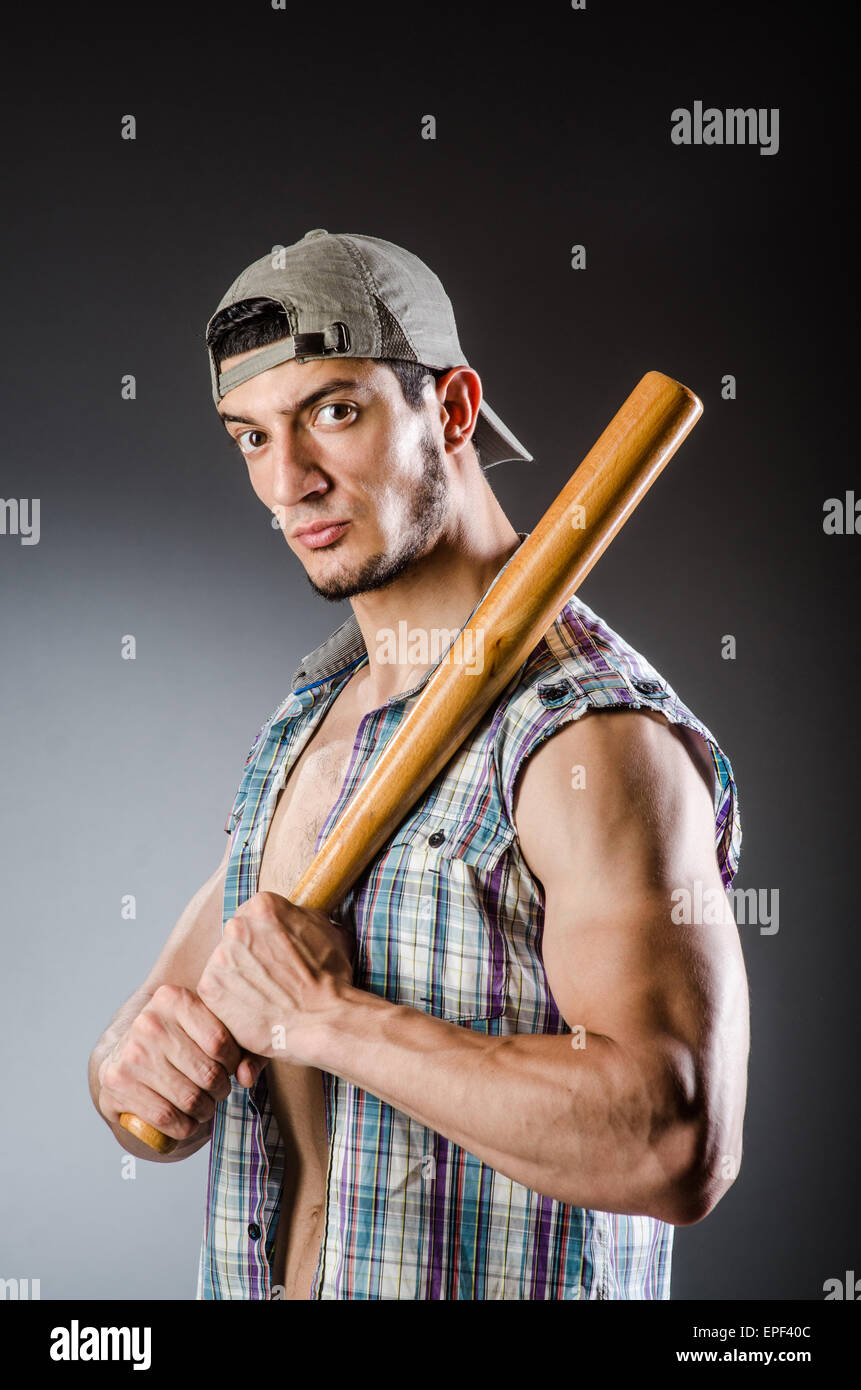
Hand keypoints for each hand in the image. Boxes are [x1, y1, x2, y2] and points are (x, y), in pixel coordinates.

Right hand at [97, 984, 264, 1143]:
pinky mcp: (117, 1084)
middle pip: (208, 1073)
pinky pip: (166, 1118)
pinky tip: (186, 1120)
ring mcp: (130, 1054)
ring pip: (190, 1099)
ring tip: (204, 1105)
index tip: (230, 1067)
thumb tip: (247, 1076)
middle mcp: (148, 1022)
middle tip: (218, 1091)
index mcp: (172, 999)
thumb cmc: (177, 1042)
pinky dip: (184, 1127)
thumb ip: (240, 1048)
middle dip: (221, 1090)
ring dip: (205, 1111)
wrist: (123, 1056)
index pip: (220, 1040)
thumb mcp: (206, 1030)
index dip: (233, 1062)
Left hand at [196, 892, 354, 1064]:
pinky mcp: (209, 987)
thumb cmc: (330, 979)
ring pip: (224, 964)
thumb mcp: (327, 931)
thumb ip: (301, 918)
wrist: (322, 1019)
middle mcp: (237, 926)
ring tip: (264, 996)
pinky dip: (229, 1002)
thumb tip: (299, 917)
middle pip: (236, 939)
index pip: (253, 916)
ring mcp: (220, 957)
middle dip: (249, 956)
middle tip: (270, 978)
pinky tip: (253, 1009)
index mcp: (263, 906)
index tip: (275, 955)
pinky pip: (215, 991)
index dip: (266, 938)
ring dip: (239, 978)